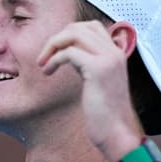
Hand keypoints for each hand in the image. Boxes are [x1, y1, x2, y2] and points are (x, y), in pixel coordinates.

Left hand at [37, 21, 143, 161]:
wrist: (117, 134)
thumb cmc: (105, 115)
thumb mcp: (97, 83)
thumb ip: (87, 65)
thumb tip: (68, 54)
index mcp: (117, 54)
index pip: (92, 27)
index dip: (69, 35)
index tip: (56, 53)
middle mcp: (115, 52)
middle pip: (80, 27)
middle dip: (57, 39)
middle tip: (44, 57)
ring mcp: (108, 59)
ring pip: (73, 34)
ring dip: (52, 45)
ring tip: (43, 63)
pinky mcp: (98, 69)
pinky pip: (68, 53)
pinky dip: (53, 60)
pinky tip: (47, 72)